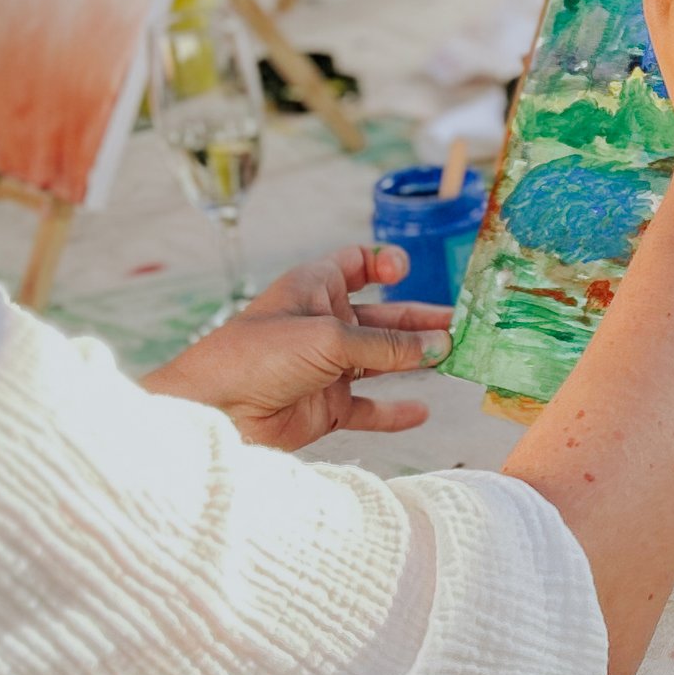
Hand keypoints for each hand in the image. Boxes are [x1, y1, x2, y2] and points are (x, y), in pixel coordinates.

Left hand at [145, 243, 451, 449]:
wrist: (214, 411)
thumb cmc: (257, 356)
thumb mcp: (330, 338)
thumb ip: (386, 346)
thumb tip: (437, 348)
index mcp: (315, 289)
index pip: (356, 263)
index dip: (383, 263)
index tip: (404, 272)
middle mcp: (324, 325)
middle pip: (382, 316)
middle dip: (419, 319)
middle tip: (460, 325)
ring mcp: (326, 368)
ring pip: (382, 361)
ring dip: (416, 360)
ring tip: (454, 358)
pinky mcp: (326, 407)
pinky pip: (369, 408)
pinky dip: (395, 412)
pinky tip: (421, 412)